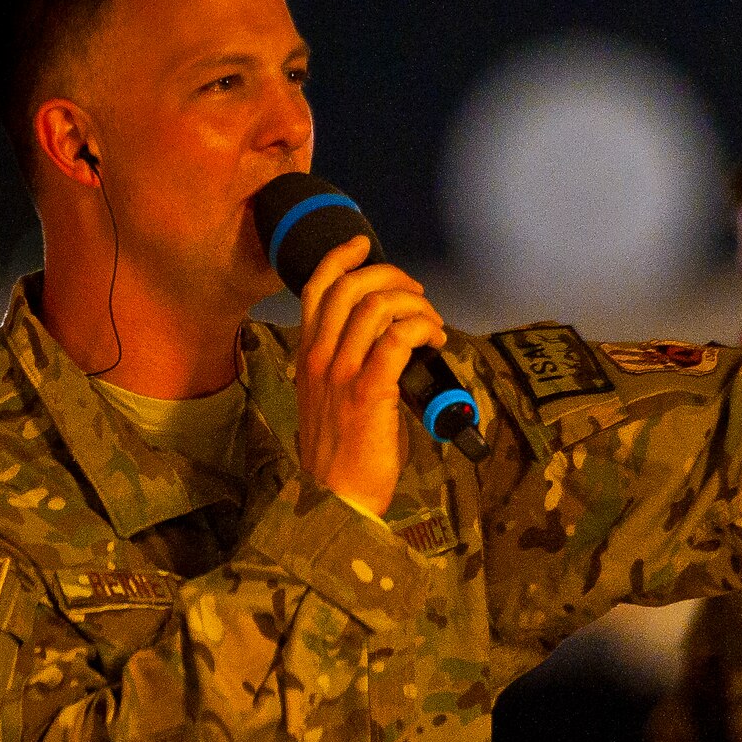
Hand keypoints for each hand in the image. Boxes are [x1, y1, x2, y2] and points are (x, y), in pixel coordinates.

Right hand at [296, 234, 446, 515]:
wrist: (335, 498)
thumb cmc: (342, 454)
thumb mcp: (332, 400)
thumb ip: (350, 367)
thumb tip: (392, 345)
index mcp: (308, 356)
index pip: (315, 288)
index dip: (340, 258)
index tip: (362, 243)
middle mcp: (319, 358)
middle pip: (350, 287)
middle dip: (392, 278)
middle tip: (418, 295)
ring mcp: (341, 374)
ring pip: (377, 307)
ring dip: (414, 305)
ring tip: (432, 324)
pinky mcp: (368, 393)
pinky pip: (396, 340)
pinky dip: (421, 329)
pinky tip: (434, 340)